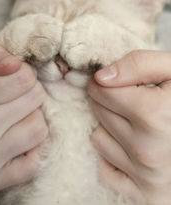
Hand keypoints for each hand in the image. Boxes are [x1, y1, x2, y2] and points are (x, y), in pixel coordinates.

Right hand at [0, 42, 46, 192]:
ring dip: (31, 117)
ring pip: (38, 129)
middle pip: (35, 100)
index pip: (25, 78)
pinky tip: (14, 138)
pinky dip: (29, 149)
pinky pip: (33, 163)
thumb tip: (15, 65)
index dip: (22, 72)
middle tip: (13, 94)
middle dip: (29, 91)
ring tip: (13, 115)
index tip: (11, 77)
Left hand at [88, 50, 170, 204]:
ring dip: (110, 127)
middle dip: (107, 101)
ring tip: (135, 122)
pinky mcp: (145, 194)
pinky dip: (114, 155)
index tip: (113, 81)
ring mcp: (147, 176)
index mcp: (157, 116)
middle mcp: (149, 151)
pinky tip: (134, 146)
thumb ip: (139, 64)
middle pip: (99, 113)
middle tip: (128, 99)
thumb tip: (102, 77)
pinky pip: (105, 168)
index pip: (103, 91)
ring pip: (98, 138)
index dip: (105, 82)